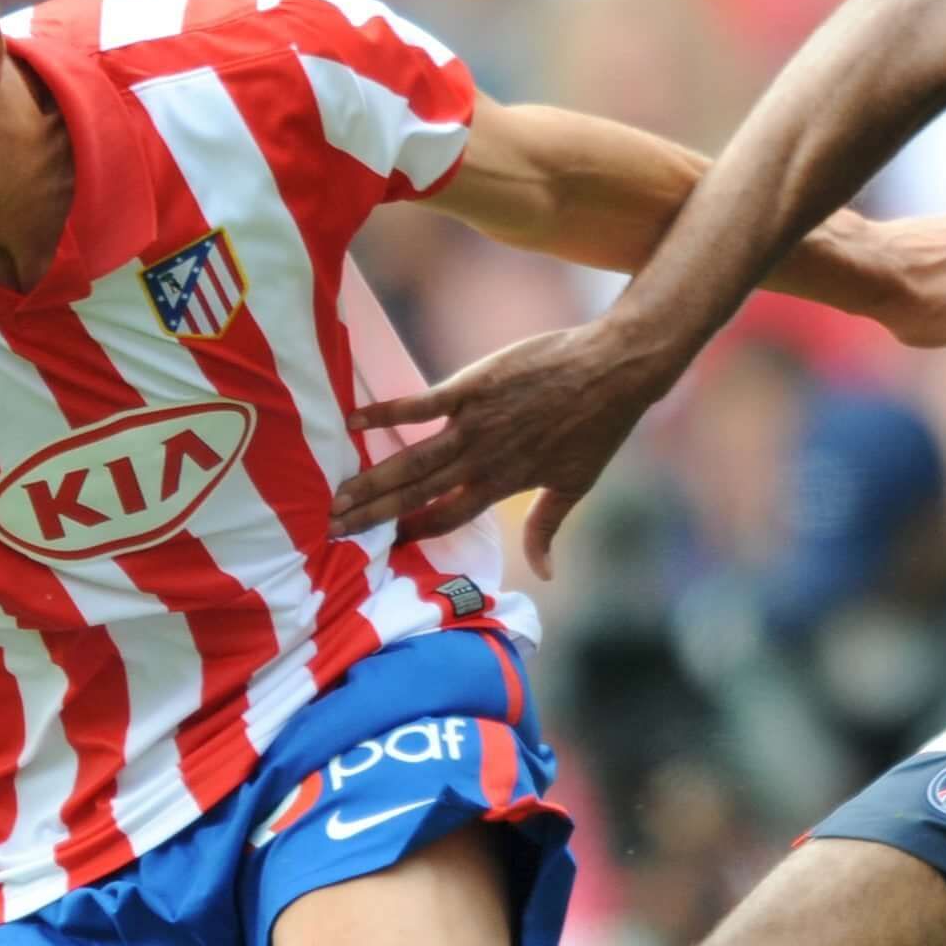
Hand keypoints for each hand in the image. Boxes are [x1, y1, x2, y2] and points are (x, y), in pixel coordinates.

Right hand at [332, 320, 669, 578]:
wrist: (613, 370)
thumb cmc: (599, 426)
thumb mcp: (576, 484)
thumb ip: (547, 527)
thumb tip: (544, 574)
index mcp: (503, 485)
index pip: (447, 519)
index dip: (412, 533)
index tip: (380, 546)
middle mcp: (482, 460)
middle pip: (417, 495)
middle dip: (374, 514)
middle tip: (332, 527)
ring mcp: (474, 424)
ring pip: (411, 459)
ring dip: (371, 479)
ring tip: (336, 494)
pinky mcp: (472, 387)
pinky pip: (420, 405)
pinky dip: (386, 413)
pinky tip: (353, 421)